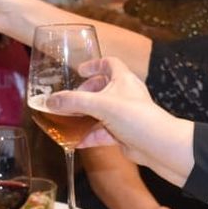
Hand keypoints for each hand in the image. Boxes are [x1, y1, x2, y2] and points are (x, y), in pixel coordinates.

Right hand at [42, 57, 196, 184]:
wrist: (157, 145)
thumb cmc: (136, 117)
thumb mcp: (100, 105)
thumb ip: (73, 102)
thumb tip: (50, 101)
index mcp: (123, 79)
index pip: (109, 63)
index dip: (94, 64)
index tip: (79, 70)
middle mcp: (125, 95)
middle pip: (101, 88)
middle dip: (84, 93)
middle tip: (70, 99)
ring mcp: (124, 114)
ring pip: (100, 112)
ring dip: (84, 115)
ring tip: (68, 119)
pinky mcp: (123, 133)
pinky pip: (102, 132)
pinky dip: (89, 136)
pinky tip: (76, 141)